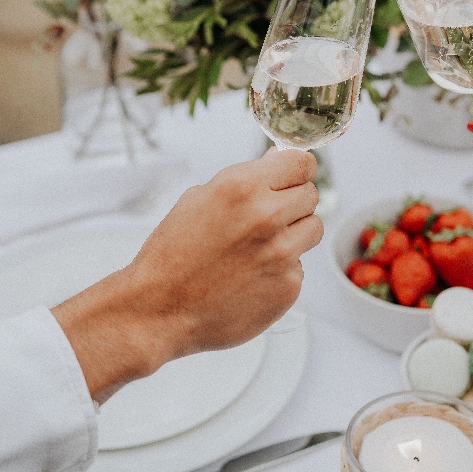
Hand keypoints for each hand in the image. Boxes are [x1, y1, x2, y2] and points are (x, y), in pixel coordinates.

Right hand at [52, 149, 322, 403]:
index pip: (302, 162)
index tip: (293, 178)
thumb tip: (276, 163)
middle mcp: (267, 216)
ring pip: (313, 229)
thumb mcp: (198, 199)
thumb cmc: (172, 254)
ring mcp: (282, 254)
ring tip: (260, 248)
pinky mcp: (289, 286)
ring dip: (294, 235)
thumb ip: (244, 181)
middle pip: (311, 195)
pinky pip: (300, 267)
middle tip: (268, 219)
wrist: (159, 309)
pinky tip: (252, 277)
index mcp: (243, 187)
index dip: (297, 170)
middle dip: (293, 203)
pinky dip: (282, 270)